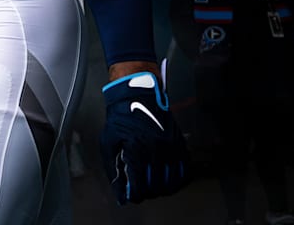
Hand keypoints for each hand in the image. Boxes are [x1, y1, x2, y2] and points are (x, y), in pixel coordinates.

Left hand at [100, 65, 188, 204]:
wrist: (138, 97)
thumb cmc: (122, 118)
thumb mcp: (108, 141)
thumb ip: (112, 167)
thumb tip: (118, 188)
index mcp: (136, 149)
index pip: (140, 184)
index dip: (135, 195)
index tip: (131, 195)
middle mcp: (156, 150)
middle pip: (156, 186)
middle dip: (147, 193)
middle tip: (140, 190)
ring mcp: (170, 148)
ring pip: (172, 182)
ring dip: (162, 189)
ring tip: (153, 187)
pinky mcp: (180, 145)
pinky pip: (185, 171)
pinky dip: (178, 180)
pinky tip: (168, 180)